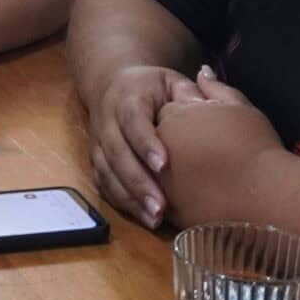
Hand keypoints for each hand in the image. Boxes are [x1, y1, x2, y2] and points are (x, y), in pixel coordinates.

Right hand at [85, 63, 196, 226]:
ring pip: (107, 173)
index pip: (133, 121)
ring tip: (154, 219)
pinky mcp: (96, 161)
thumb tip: (203, 106)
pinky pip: (104, 184)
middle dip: (137, 182)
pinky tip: (142, 217)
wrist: (112, 85)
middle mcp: (107, 122)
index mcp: (127, 98)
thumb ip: (188, 93)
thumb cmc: (151, 87)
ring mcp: (98, 143)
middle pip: (117, 154)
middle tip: (160, 207)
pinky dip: (121, 202)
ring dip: (129, 198)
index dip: (145, 143)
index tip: (164, 165)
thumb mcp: (170, 80)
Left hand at [155, 68, 286, 225]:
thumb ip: (215, 89)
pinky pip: (166, 201)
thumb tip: (202, 71)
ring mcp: (161, 182)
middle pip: (156, 144)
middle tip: (206, 155)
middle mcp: (159, 149)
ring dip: (171, 175)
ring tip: (204, 179)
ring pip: (156, 175)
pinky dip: (176, 199)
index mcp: (172, 118)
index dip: (185, 121)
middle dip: (173, 147)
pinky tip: (201, 198)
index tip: (205, 129)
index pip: (166, 114)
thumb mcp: (238, 108)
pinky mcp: (170, 211)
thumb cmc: (255, 146)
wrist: (266, 194)